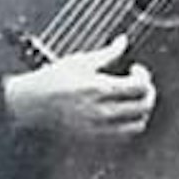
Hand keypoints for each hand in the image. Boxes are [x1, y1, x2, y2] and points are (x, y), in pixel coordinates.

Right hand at [2, 35, 155, 139]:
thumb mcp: (80, 61)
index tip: (136, 69)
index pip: (140, 86)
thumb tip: (123, 40)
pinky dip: (130, 124)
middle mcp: (101, 111)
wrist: (30, 104)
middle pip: (144, 105)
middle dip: (148, 92)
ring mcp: (99, 128)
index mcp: (99, 89)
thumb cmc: (52, 80)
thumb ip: (107, 53)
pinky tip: (122, 112)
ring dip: (142, 110)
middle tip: (140, 83)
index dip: (144, 75)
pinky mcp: (94, 138)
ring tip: (133, 99)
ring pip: (139, 124)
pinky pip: (124, 135)